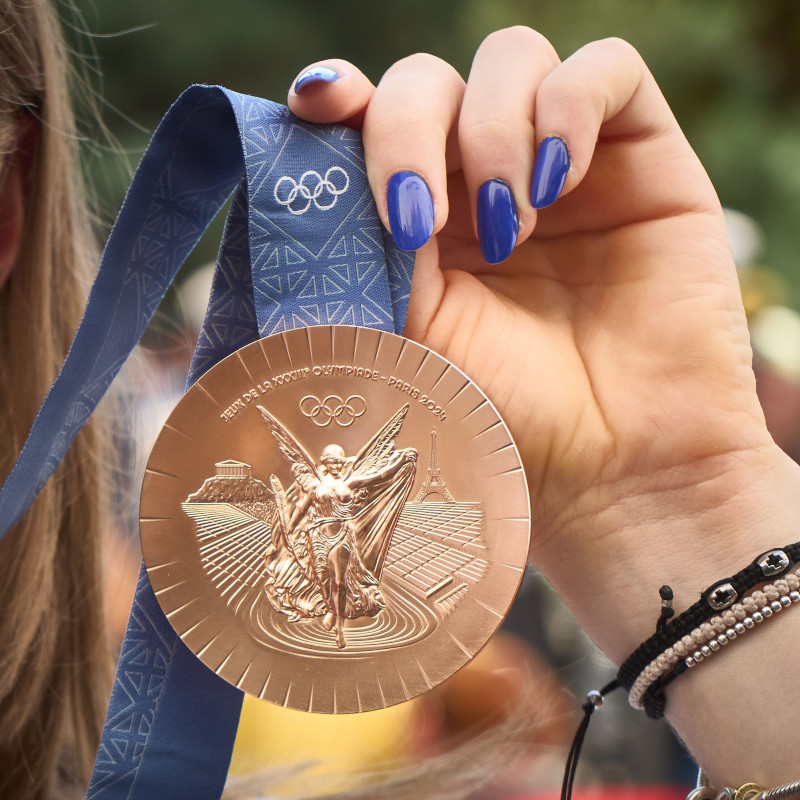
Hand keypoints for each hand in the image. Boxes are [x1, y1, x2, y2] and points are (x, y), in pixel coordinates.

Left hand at [289, 31, 799, 784]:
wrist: (613, 472)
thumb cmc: (502, 422)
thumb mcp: (398, 336)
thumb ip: (352, 252)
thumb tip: (301, 171)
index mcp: (416, 226)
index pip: (368, 121)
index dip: (339, 98)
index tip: (319, 107)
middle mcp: (481, 187)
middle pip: (427, 81)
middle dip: (407, 131)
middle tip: (417, 223)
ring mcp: (560, 168)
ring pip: (511, 59)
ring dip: (489, 132)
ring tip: (508, 231)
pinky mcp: (641, 159)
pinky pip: (606, 69)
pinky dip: (569, 107)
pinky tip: (556, 183)